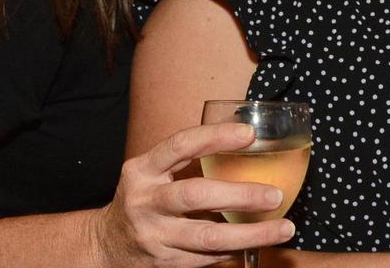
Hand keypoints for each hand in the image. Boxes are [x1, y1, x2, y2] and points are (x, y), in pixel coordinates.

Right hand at [95, 122, 295, 267]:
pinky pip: (207, 257)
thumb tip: (246, 139)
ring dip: (250, 234)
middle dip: (241, 195)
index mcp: (142, 170)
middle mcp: (145, 202)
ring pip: (207, 237)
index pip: (181, 145)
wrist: (106, 246)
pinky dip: (236, 249)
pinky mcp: (165, 264)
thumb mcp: (153, 171)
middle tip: (276, 195)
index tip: (249, 134)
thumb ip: (188, 158)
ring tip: (283, 228)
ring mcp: (154, 236)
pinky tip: (258, 241)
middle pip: (196, 196)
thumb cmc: (144, 198)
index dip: (216, 136)